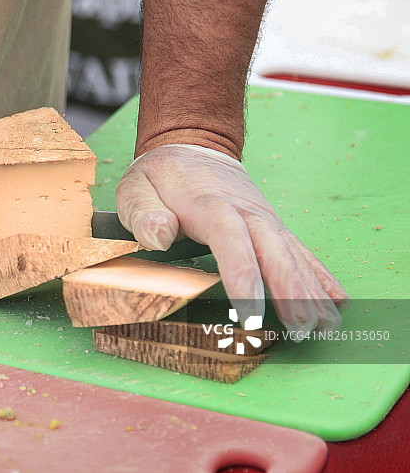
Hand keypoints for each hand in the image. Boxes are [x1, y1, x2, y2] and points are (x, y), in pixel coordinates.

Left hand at [116, 144, 349, 337]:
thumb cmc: (161, 175)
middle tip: (299, 328)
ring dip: (310, 290)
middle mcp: (245, 212)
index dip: (242, 274)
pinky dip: (320, 277)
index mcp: (208, 205)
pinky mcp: (273, 226)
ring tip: (323, 326)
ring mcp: (264, 219)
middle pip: (272, 250)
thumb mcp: (136, 188)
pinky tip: (336, 303)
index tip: (249, 309)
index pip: (229, 239)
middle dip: (288, 290)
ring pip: (293, 254)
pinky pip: (301, 253)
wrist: (193, 145)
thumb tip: (159, 235)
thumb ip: (143, 212)